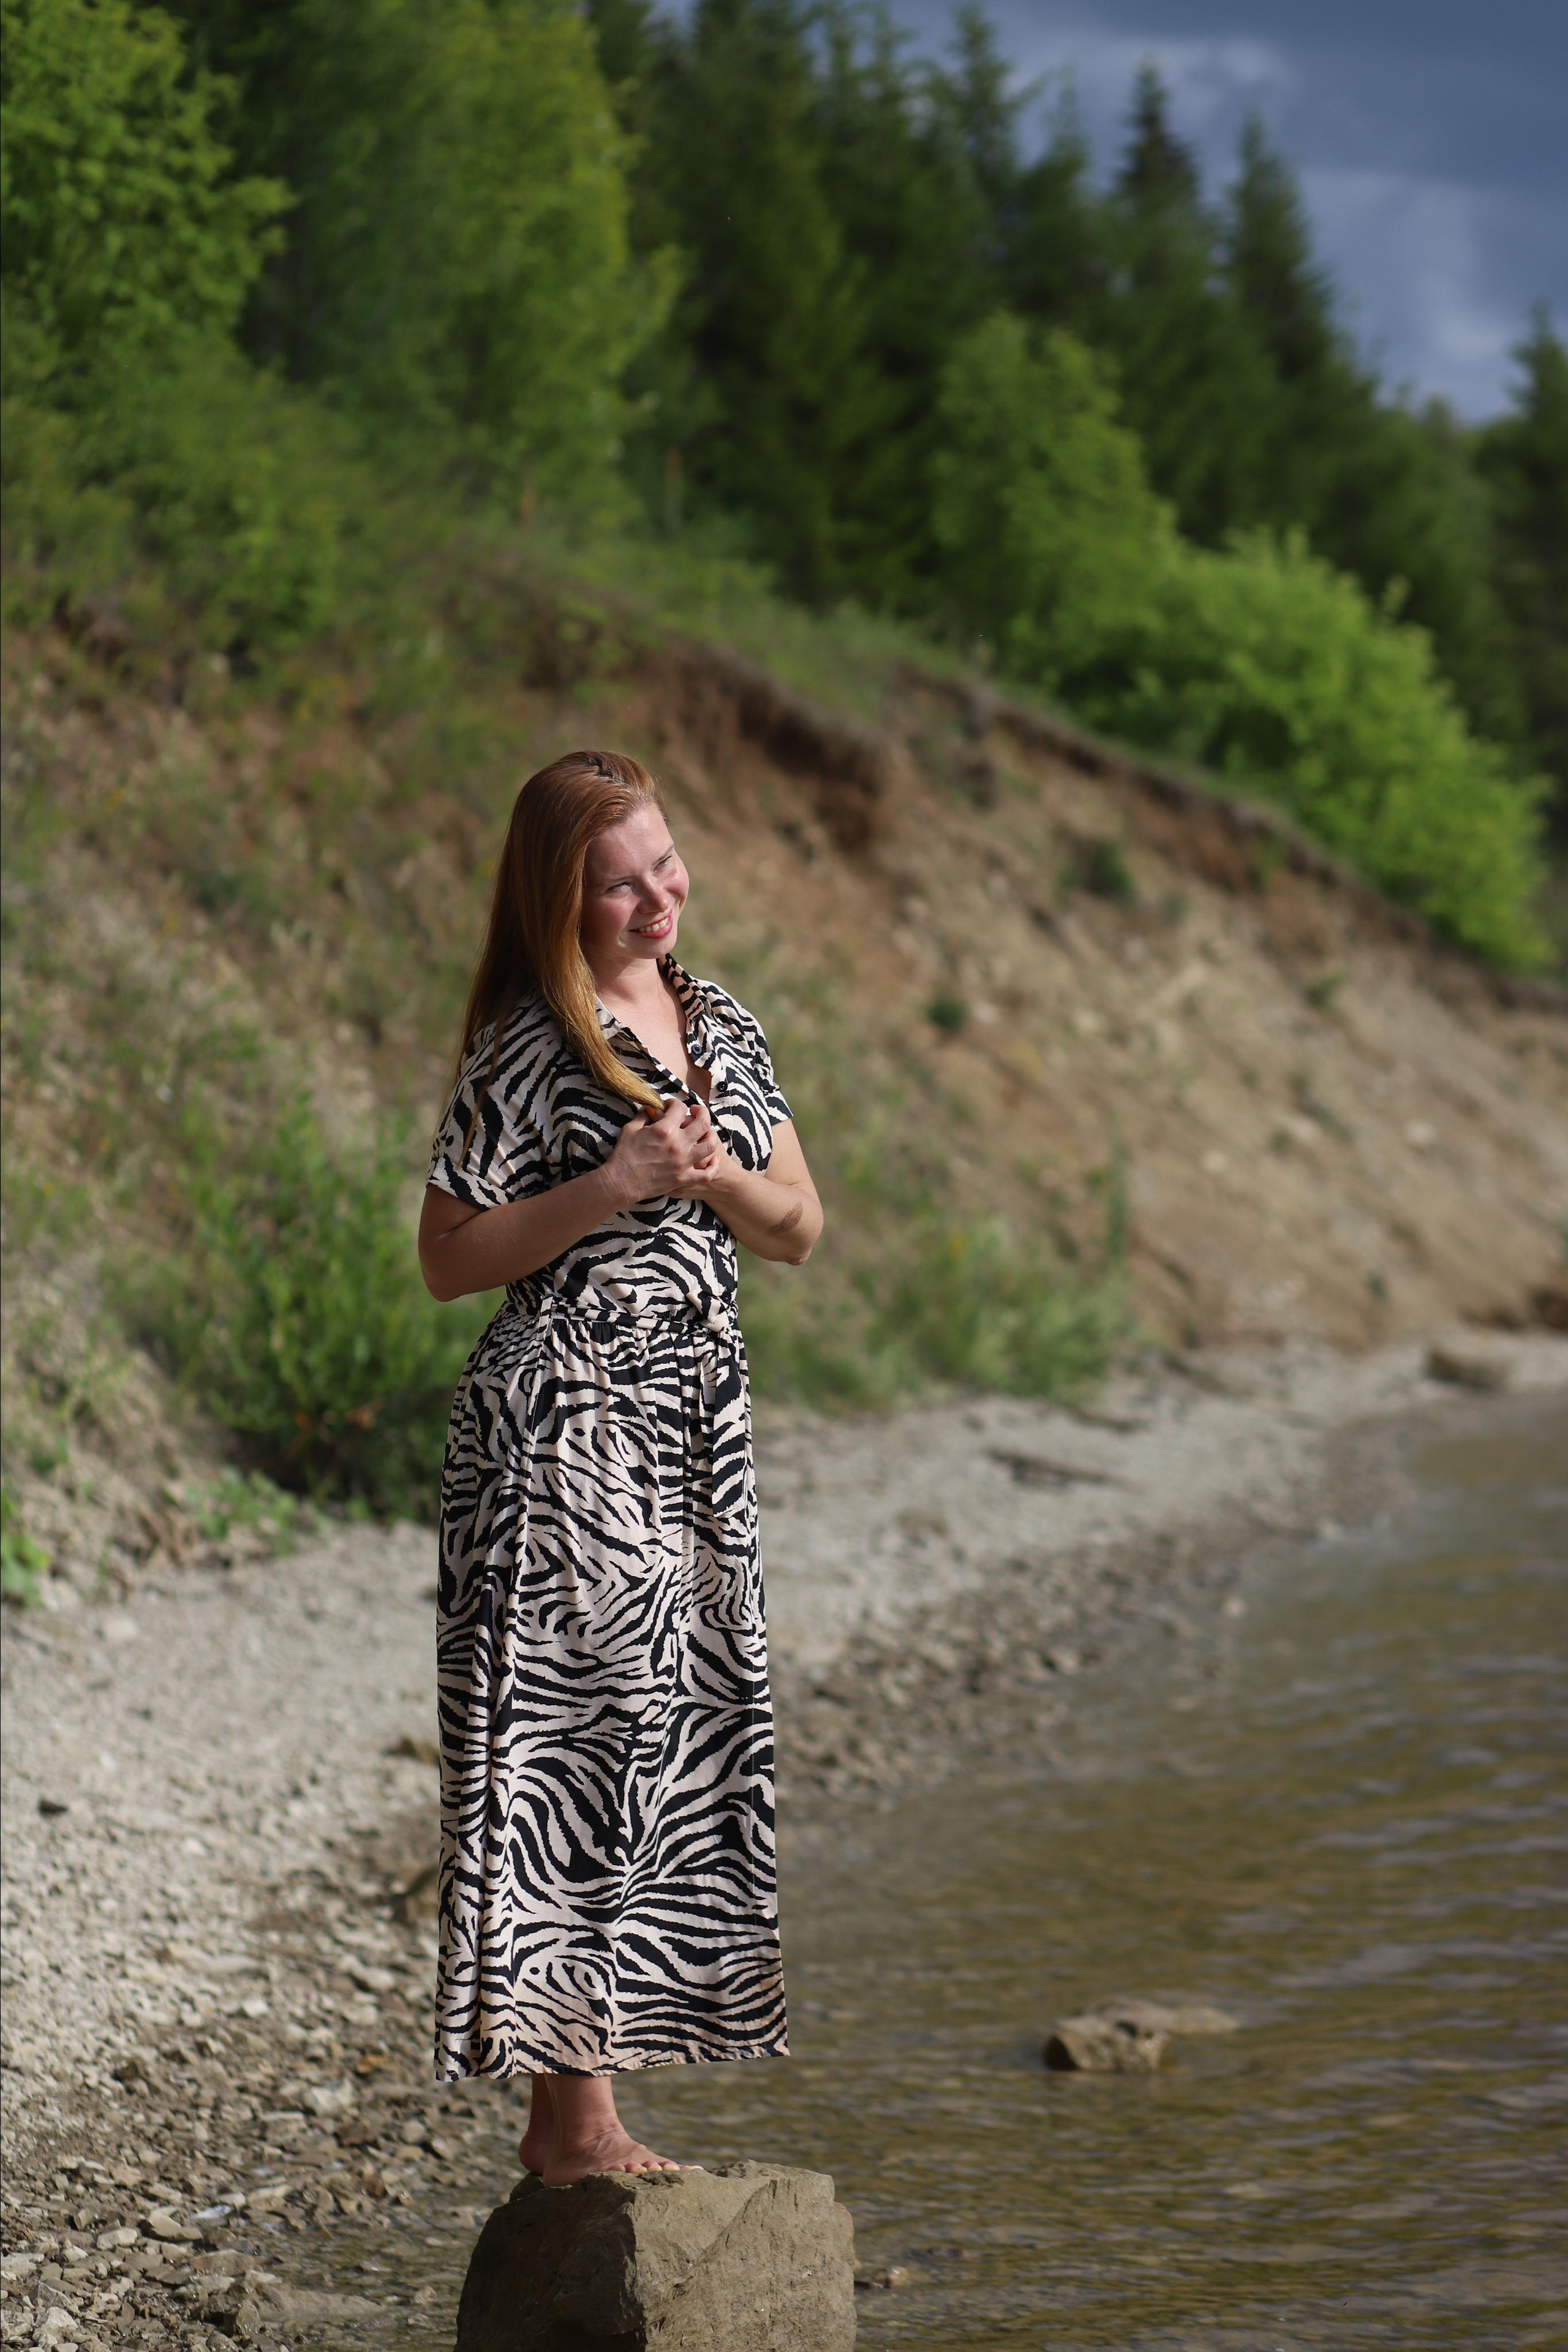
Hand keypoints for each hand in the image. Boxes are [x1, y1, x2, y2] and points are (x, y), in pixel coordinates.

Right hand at [605, 1097, 720, 1204]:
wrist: (621, 1182)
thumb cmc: (623, 1155)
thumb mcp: (630, 1128)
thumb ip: (644, 1115)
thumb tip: (652, 1107)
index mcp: (664, 1130)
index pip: (680, 1107)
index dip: (675, 1103)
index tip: (670, 1106)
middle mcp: (678, 1144)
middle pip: (703, 1122)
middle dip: (701, 1112)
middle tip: (696, 1112)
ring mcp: (683, 1162)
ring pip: (710, 1145)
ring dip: (711, 1135)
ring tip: (706, 1132)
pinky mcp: (684, 1178)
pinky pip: (707, 1174)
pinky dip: (713, 1166)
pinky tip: (713, 1159)